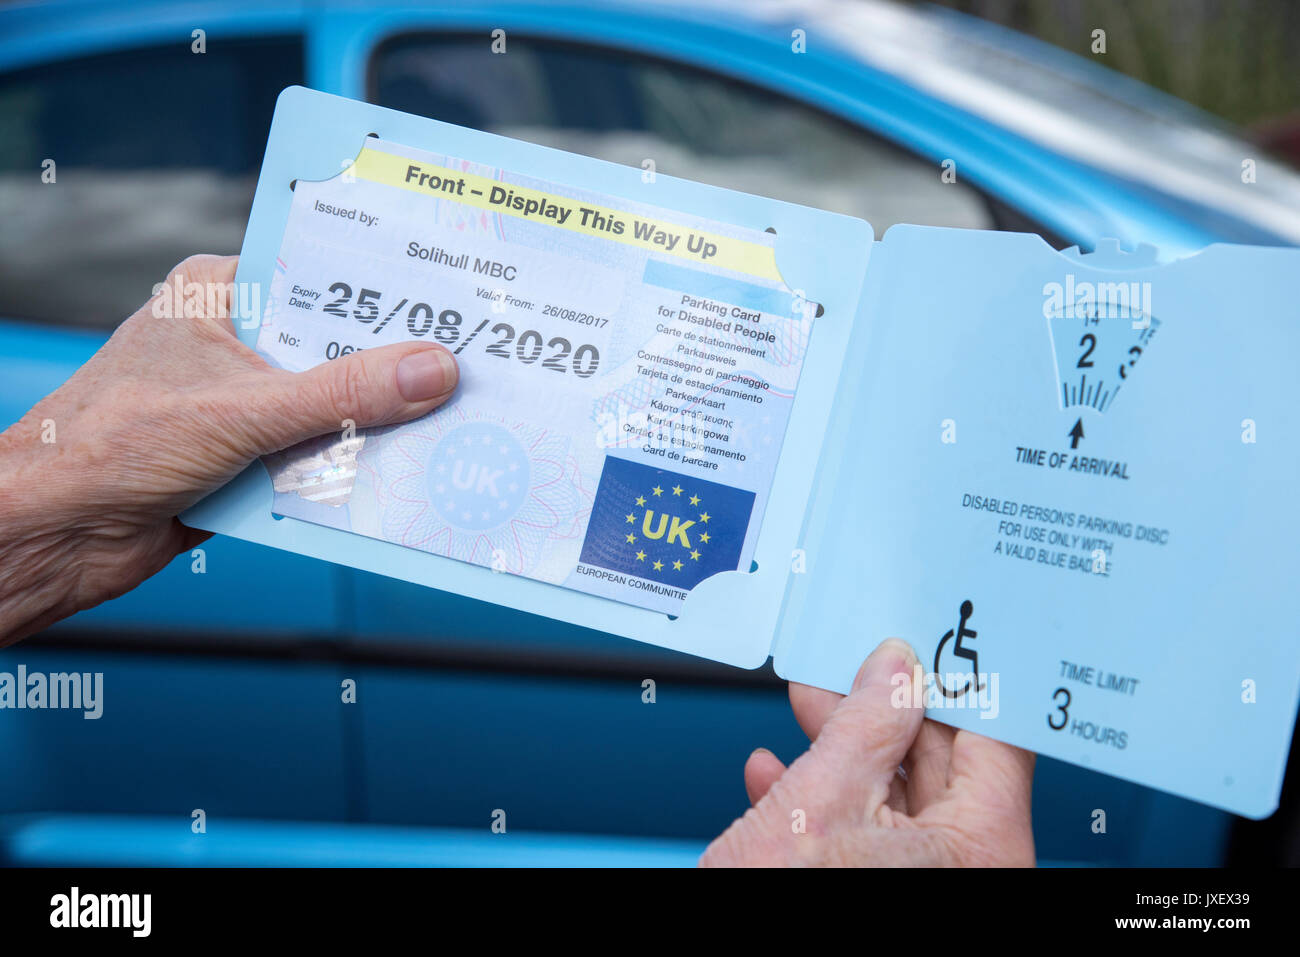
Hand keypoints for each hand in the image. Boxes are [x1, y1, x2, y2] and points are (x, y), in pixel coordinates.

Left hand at [0, 255, 458, 643]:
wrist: (56, 535)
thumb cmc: (109, 447)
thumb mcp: (245, 409)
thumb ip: (343, 392)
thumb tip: (430, 371)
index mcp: (220, 296)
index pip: (320, 276)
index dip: (383, 291)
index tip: (448, 301)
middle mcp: (235, 342)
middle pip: (336, 347)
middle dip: (391, 369)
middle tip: (463, 370)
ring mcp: (244, 402)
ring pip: (333, 406)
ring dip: (374, 426)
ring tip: (445, 426)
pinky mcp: (251, 457)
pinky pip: (320, 457)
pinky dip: (349, 471)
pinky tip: (395, 477)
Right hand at [700, 638, 1035, 865]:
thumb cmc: (787, 907)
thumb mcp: (821, 798)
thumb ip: (866, 722)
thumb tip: (894, 668)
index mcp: (984, 849)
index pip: (995, 736)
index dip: (959, 678)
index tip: (935, 640)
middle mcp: (970, 872)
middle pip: (942, 763)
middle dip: (886, 710)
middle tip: (856, 665)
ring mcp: (928, 887)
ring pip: (898, 796)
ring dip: (847, 751)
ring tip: (811, 708)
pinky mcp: (882, 891)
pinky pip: (871, 835)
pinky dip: (827, 800)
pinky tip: (781, 774)